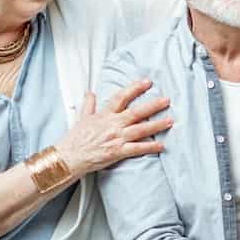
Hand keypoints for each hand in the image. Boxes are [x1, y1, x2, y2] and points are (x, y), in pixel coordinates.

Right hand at [56, 79, 171, 175]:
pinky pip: (137, 149)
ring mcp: (116, 138)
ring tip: (170, 120)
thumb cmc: (75, 139)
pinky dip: (150, 147)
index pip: (122, 97)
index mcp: (104, 115)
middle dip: (153, 106)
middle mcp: (112, 125)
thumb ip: (89, 104)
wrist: (69, 157)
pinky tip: (162, 146)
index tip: (147, 82)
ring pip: (140, 130)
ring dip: (156, 125)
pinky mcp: (117, 152)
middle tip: (166, 100)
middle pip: (136, 112)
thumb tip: (90, 92)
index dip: (135, 88)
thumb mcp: (82, 118)